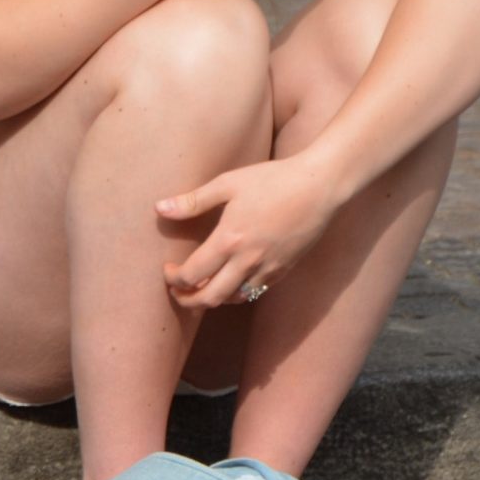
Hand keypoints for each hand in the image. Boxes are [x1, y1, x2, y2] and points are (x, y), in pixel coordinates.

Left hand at [156, 155, 339, 309]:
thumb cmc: (273, 180)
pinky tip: (229, 282)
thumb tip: (159, 208)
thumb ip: (192, 201)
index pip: (192, 275)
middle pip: (210, 298)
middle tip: (177, 291)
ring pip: (233, 299)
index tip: (167, 270)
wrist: (320, 186)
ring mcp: (268, 268)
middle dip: (187, 299)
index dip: (173, 279)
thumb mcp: (228, 184)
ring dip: (212, 298)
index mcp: (229, 241)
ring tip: (200, 287)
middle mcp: (248, 261)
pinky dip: (236, 294)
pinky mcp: (284, 269)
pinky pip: (255, 292)